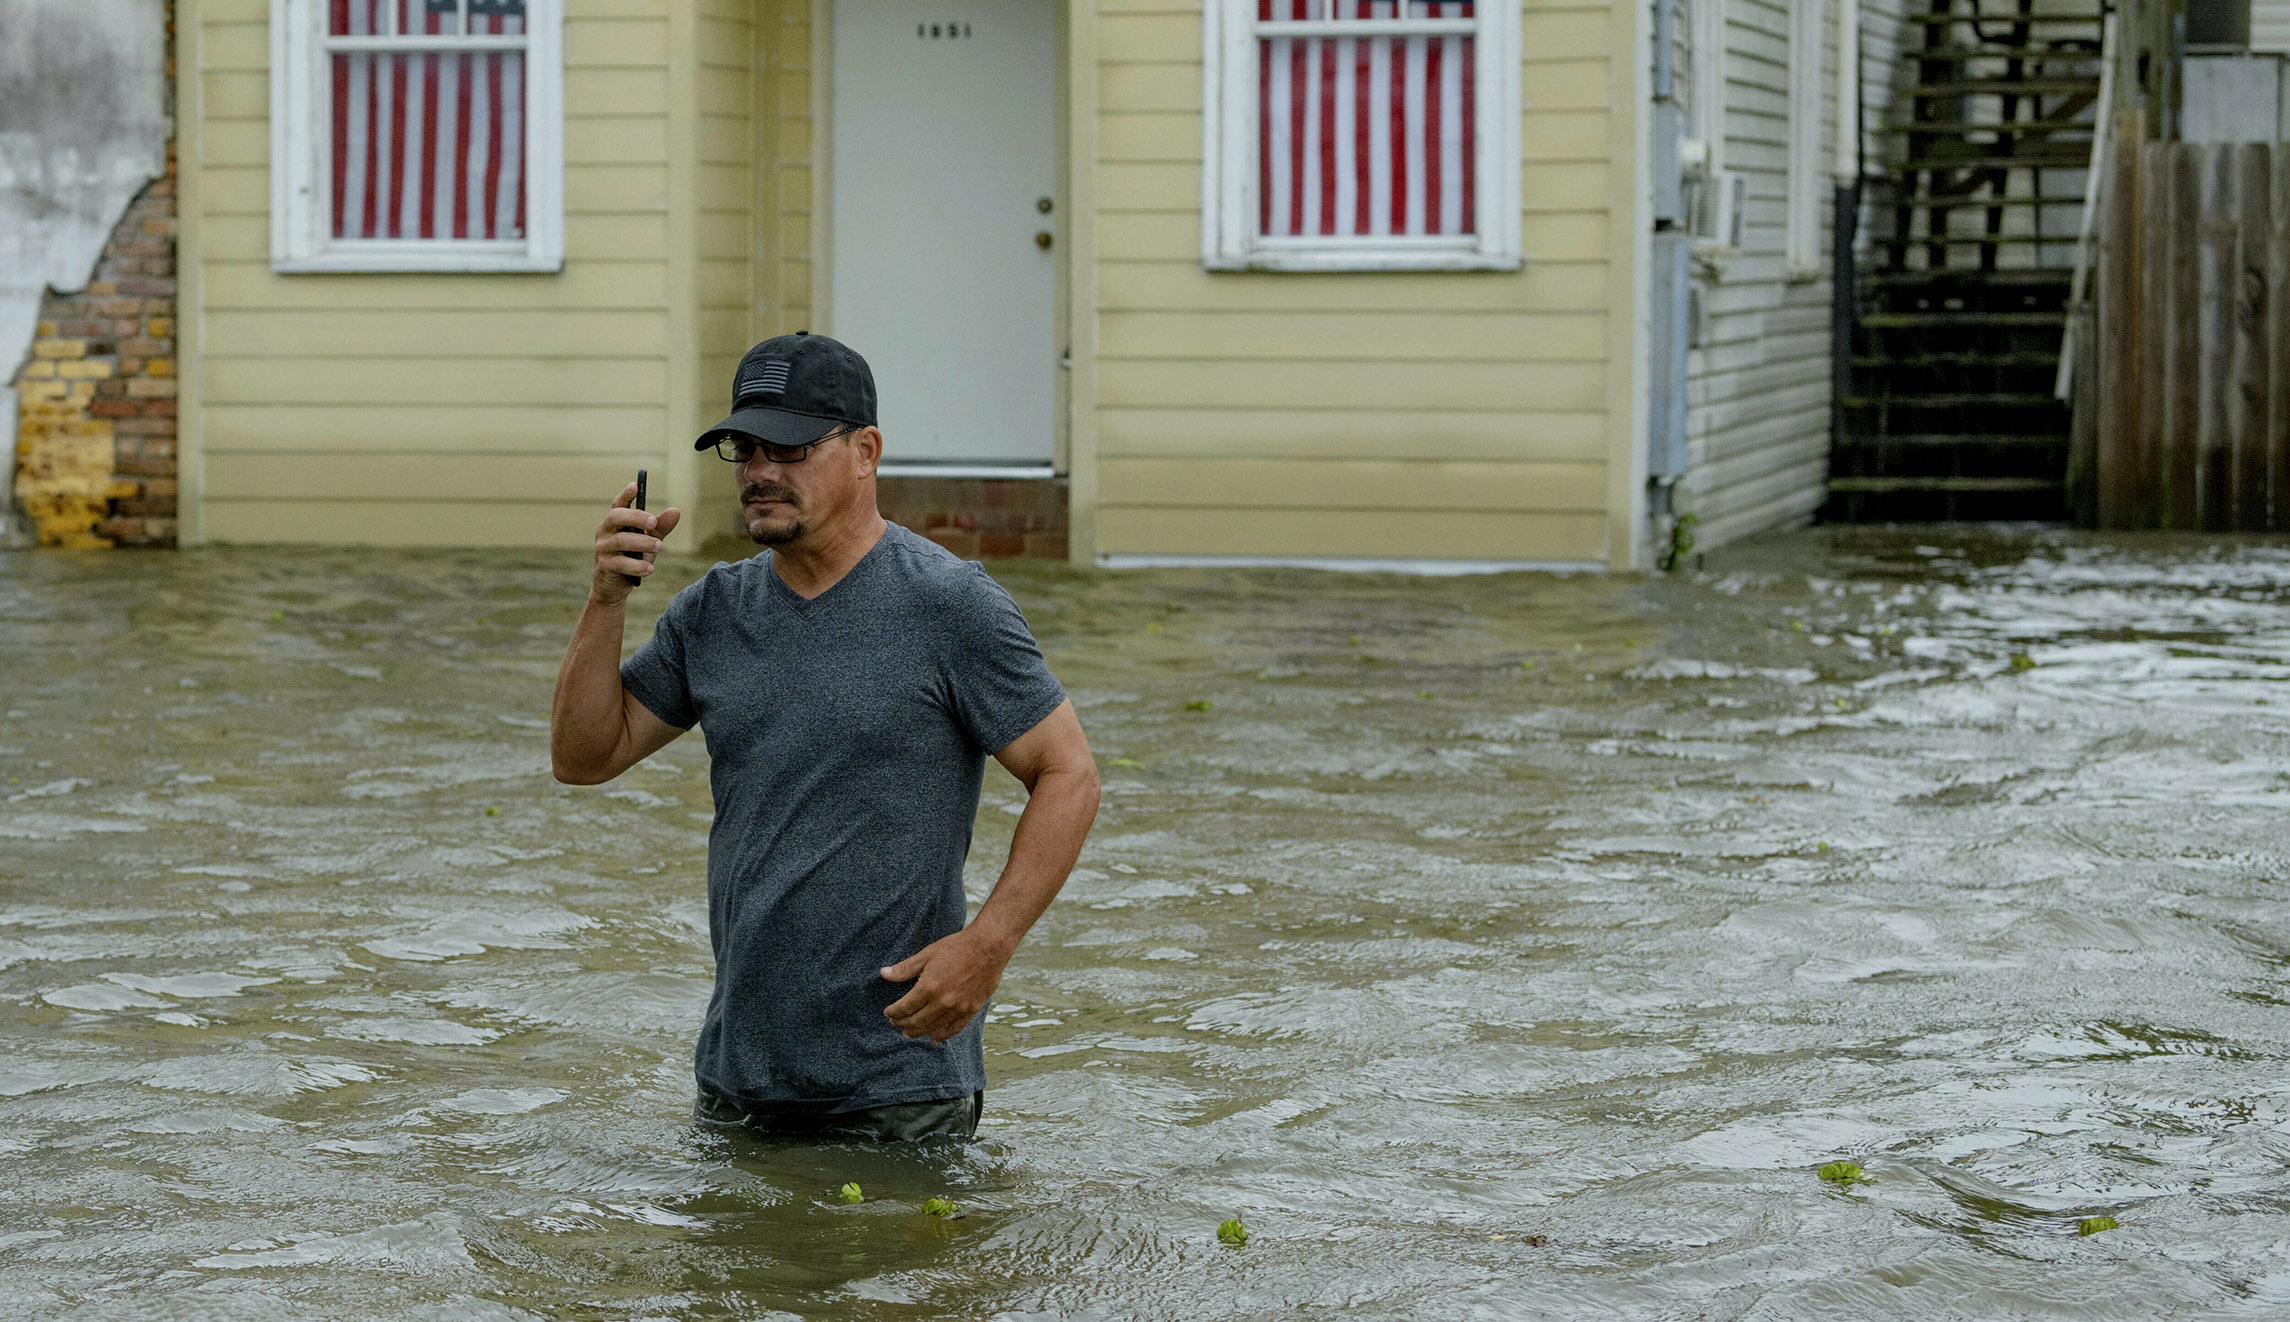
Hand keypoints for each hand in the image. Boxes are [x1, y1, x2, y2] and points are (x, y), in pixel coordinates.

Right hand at [590, 481, 681, 604]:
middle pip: (616, 517)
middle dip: (636, 517)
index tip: (635, 485)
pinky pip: (620, 563)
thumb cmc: (631, 559)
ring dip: (642, 542)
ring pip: (620, 541)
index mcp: (615, 523)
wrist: (614, 588)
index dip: (625, 495)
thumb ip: (660, 527)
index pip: (618, 505)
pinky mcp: (604, 566)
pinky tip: (650, 568)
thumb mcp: (648, 541)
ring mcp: (602, 549)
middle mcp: (605, 532)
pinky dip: (637, 566)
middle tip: (654, 522)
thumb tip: (676, 511)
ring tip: (660, 546)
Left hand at [882, 929, 1011, 1042]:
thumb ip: (905, 968)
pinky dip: (943, 1035)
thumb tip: (883, 973)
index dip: (893, 1012)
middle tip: (895, 1024)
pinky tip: (934, 1038)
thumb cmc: (957, 947)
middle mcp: (943, 1002)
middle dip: (902, 1024)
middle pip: (917, 1021)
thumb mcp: (927, 954)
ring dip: (918, 1032)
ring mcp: (958, 1008)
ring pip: (933, 1028)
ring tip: (908, 1033)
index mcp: (929, 987)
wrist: (988, 947)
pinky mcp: (971, 1010)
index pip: (905, 1007)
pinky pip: (955, 1028)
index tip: (888, 1012)